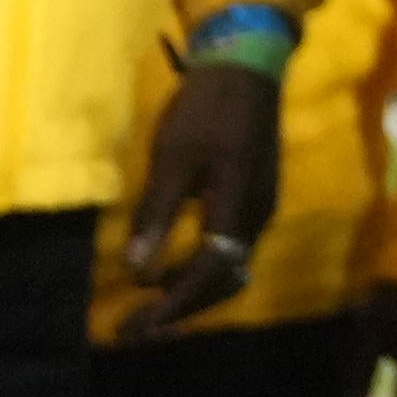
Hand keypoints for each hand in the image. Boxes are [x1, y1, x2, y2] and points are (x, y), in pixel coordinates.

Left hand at [118, 56, 287, 335]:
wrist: (249, 66)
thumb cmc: (206, 107)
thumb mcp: (174, 156)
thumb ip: (157, 213)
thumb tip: (135, 269)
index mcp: (239, 203)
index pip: (208, 270)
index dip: (172, 302)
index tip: (136, 326)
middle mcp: (258, 213)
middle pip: (224, 279)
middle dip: (180, 308)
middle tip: (135, 330)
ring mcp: (261, 205)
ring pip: (229, 267)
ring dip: (190, 292)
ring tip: (148, 306)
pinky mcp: (256, 196)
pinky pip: (231, 249)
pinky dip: (201, 269)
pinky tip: (169, 269)